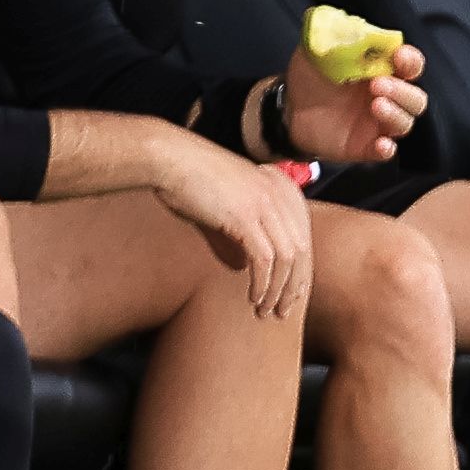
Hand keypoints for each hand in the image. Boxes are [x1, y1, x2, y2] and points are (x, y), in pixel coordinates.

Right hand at [135, 127, 314, 323]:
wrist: (166, 157)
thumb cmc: (187, 180)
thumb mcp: (220, 209)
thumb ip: (234, 238)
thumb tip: (240, 267)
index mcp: (280, 188)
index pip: (303, 239)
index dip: (300, 273)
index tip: (289, 297)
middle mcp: (279, 194)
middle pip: (302, 252)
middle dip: (294, 288)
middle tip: (282, 312)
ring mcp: (264, 203)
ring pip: (287, 260)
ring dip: (278, 291)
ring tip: (265, 311)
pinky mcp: (245, 215)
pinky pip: (265, 259)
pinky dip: (262, 284)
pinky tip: (254, 297)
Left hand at [279, 45, 426, 173]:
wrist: (287, 108)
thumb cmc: (310, 77)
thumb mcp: (318, 49)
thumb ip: (335, 35)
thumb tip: (346, 23)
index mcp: (382, 70)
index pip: (411, 65)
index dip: (410, 61)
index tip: (399, 56)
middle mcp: (387, 97)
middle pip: (415, 98)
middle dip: (402, 91)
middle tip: (378, 84)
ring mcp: (377, 124)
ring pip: (404, 123)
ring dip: (396, 114)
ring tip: (376, 105)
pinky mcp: (365, 146)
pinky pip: (386, 152)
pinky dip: (386, 149)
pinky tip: (381, 145)